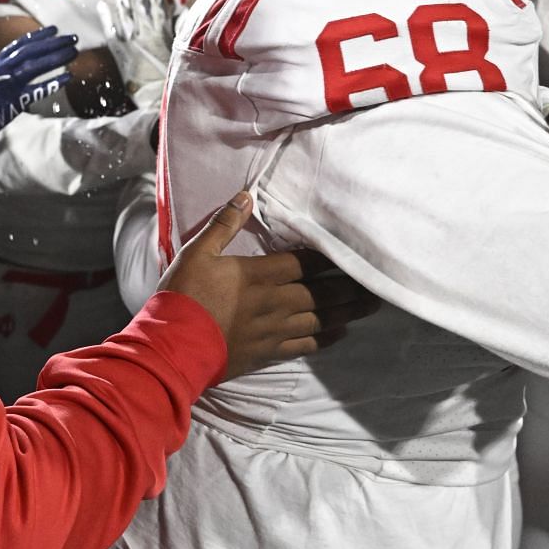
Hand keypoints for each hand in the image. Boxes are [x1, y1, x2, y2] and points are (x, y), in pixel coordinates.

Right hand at [0, 27, 78, 147]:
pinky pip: (35, 91)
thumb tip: (14, 69)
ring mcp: (7, 85)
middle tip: (72, 38)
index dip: (37, 36)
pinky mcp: (12, 102)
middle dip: (53, 43)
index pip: (19, 45)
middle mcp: (1, 71)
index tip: (53, 29)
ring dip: (56, 57)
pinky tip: (67, 78)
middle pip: (31, 51)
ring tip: (73, 51)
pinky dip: (52, 83)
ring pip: (35, 66)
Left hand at [97, 0, 174, 102]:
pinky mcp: (119, 49)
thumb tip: (179, 19)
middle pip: (141, 7)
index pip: (158, 7)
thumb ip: (176, 34)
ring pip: (125, 14)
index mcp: (162, 33)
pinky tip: (102, 5)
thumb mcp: (178, 53)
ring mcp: (130, 40)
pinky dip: (105, 16)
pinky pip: (109, 28)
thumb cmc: (170, 77)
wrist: (155, 95)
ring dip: (123, 1)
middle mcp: (145, 32)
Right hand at [160, 192, 381, 381]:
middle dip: (349, 287)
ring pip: (319, 319)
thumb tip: (246, 195)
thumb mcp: (197, 252)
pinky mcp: (268, 353)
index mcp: (260, 274)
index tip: (351, 253)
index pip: (305, 263)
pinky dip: (324, 339)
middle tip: (375, 284)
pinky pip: (304, 345)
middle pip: (321, 293)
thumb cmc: (184, 296)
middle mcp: (275, 302)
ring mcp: (274, 330)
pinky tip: (339, 334)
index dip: (330, 258)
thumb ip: (224, 224)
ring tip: (368, 307)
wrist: (174, 347)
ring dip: (346, 312)